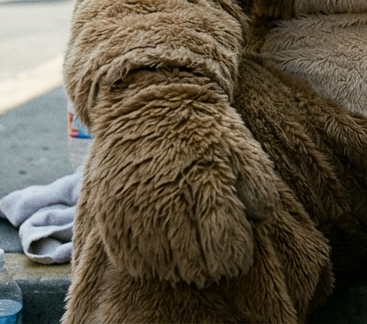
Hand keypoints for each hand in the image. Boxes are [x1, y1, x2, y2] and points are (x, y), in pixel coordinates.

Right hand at [83, 79, 281, 285]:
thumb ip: (258, 186)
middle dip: (209, 269)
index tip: (236, 252)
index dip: (235, 258)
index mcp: (207, 184)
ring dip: (178, 269)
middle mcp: (167, 198)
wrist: (148, 96)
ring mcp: (134, 206)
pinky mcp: (109, 209)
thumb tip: (257, 220)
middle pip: (194, 266)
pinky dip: (146, 264)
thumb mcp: (241, 146)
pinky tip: (158, 252)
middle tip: (212, 261)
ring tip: (187, 257)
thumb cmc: (202, 127)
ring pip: (161, 267)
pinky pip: (127, 258)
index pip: (226, 249)